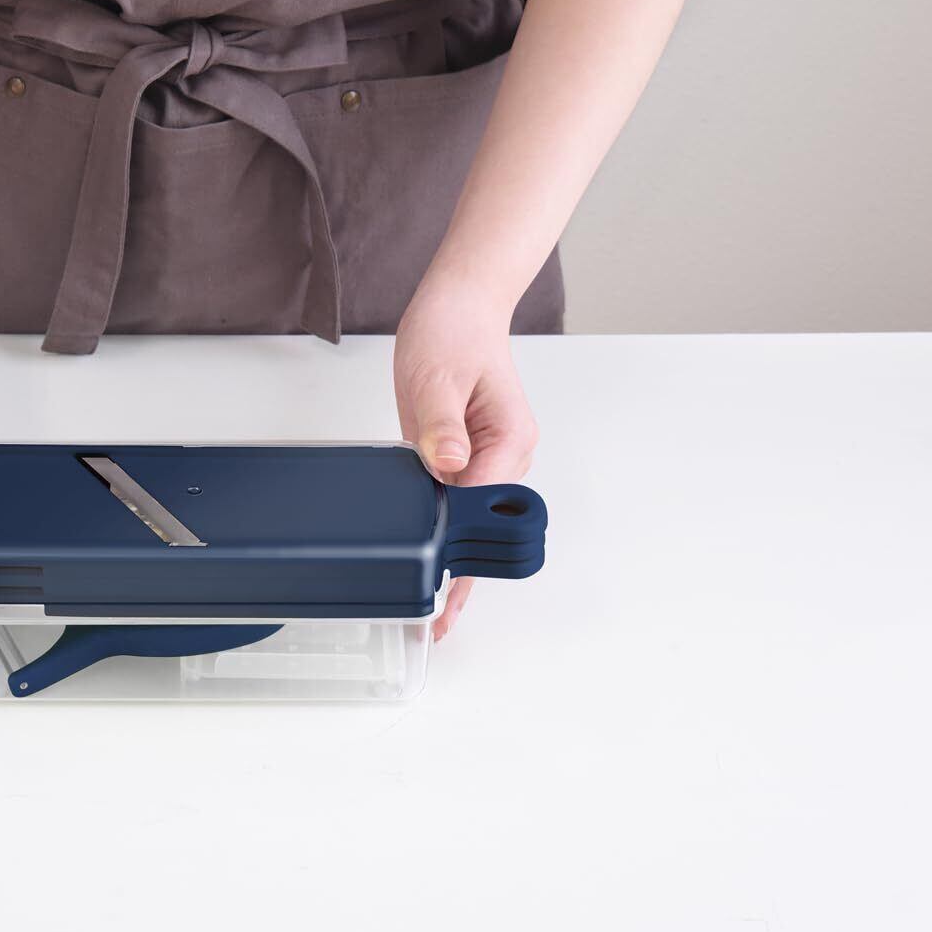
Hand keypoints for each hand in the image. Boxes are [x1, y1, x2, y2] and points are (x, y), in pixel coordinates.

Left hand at [394, 272, 538, 640]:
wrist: (458, 306)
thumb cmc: (453, 332)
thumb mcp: (435, 378)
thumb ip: (439, 425)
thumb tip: (445, 465)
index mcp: (510, 443)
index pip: (486, 515)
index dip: (463, 563)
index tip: (445, 603)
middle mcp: (507, 458)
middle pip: (485, 532)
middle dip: (460, 578)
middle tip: (427, 625)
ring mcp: (488, 460)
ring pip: (471, 522)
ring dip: (450, 559)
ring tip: (421, 605)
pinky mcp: (467, 457)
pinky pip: (456, 502)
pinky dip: (441, 531)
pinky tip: (422, 557)